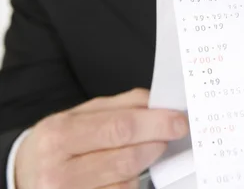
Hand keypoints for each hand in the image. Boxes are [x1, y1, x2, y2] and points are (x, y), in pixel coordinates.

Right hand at [15, 88, 187, 188]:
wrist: (25, 174)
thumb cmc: (56, 142)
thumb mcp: (77, 115)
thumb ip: (117, 106)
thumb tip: (155, 102)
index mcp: (59, 135)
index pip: (118, 127)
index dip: (154, 123)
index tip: (177, 119)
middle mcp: (60, 172)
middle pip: (126, 156)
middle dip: (157, 141)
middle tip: (174, 130)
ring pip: (127, 180)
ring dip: (146, 162)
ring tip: (150, 147)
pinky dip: (132, 182)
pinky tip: (130, 171)